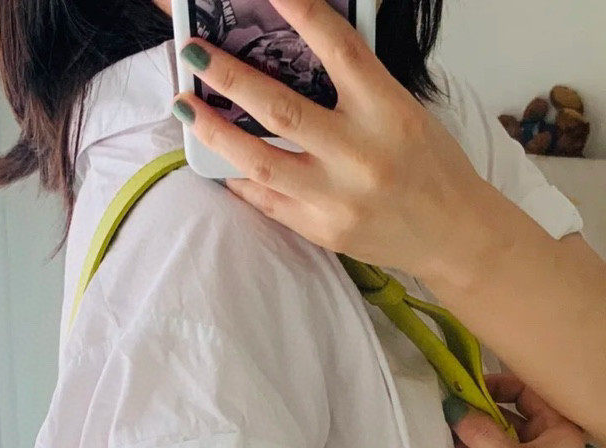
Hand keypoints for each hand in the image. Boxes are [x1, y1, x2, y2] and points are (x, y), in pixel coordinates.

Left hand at [172, 0, 497, 278]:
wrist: (452, 234)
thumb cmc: (429, 166)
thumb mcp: (404, 113)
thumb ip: (357, 87)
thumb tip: (301, 55)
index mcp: (388, 112)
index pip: (341, 51)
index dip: (303, 14)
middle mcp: (359, 154)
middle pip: (280, 109)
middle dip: (230, 77)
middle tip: (195, 53)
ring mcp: (335, 197)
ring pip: (258, 161)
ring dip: (214, 131)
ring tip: (186, 106)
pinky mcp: (320, 229)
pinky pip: (265, 199)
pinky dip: (237, 177)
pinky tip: (216, 158)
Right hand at [446, 374, 604, 447]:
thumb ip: (482, 434)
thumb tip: (453, 409)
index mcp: (560, 428)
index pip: (527, 391)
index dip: (497, 386)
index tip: (465, 389)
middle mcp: (554, 442)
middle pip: (512, 416)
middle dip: (482, 419)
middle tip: (454, 423)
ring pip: (504, 441)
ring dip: (480, 443)